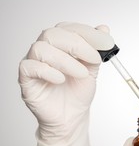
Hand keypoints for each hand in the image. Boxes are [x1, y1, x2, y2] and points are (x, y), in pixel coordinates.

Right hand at [19, 22, 113, 145]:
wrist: (71, 117)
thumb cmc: (78, 93)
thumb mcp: (92, 70)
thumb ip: (96, 50)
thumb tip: (104, 28)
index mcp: (61, 45)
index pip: (69, 28)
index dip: (88, 33)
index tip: (105, 43)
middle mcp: (46, 50)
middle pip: (53, 34)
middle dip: (77, 45)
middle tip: (94, 59)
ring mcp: (34, 64)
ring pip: (40, 49)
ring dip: (65, 60)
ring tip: (81, 74)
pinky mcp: (26, 80)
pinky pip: (29, 67)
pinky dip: (48, 71)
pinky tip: (61, 79)